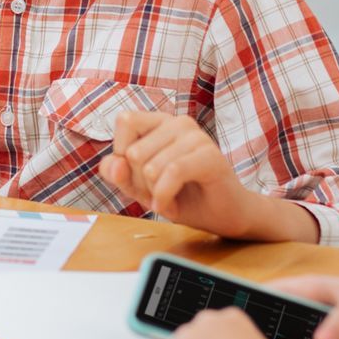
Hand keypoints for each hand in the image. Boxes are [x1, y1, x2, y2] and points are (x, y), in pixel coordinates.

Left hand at [98, 112, 264, 237]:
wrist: (221, 217)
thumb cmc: (181, 196)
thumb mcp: (138, 187)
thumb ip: (117, 172)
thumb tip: (117, 162)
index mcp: (160, 122)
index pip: (125, 121)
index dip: (122, 154)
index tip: (138, 175)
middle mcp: (178, 122)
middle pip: (133, 152)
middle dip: (139, 183)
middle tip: (157, 193)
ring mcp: (197, 137)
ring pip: (151, 167)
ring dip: (154, 195)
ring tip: (168, 201)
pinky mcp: (211, 156)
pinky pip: (173, 172)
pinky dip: (165, 196)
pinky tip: (171, 208)